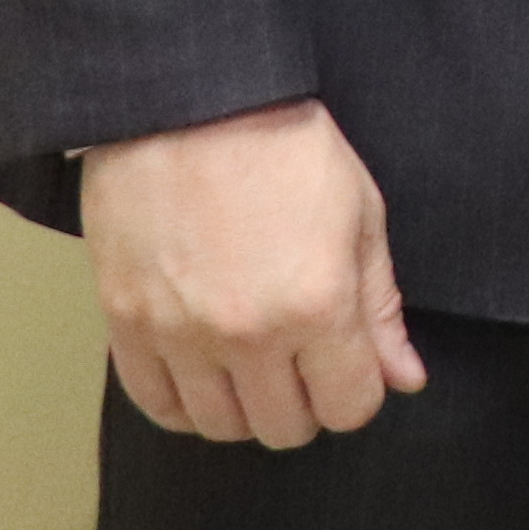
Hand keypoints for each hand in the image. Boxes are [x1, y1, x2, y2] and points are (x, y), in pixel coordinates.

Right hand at [83, 99, 422, 445]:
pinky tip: (202, 374)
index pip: (349, 408)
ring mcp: (179, 333)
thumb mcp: (360, 215)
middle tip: (302, 364)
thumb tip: (403, 378)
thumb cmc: (282, 146)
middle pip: (284, 428)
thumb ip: (380, 308)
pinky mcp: (125, 323)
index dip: (357, 393)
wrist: (188, 101)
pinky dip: (183, 403)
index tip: (348, 367)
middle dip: (305, 405)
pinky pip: (155, 403)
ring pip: (219, 426)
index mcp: (317, 305)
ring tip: (252, 365)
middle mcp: (247, 333)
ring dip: (244, 407)